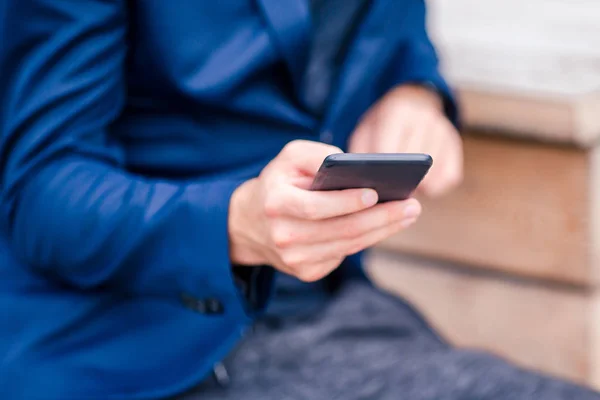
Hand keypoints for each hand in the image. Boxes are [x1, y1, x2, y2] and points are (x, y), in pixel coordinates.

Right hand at [228, 140, 421, 281]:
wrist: (249, 223)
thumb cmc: (278, 182)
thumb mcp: (289, 157)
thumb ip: (318, 154)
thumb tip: (354, 164)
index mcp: (275, 204)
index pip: (316, 207)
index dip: (347, 202)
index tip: (376, 192)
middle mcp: (283, 236)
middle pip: (341, 230)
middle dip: (381, 218)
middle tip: (411, 206)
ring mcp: (295, 259)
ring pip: (348, 246)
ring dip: (383, 231)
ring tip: (407, 214)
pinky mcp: (307, 272)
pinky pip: (344, 255)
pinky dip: (368, 240)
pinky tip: (385, 226)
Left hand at [349, 84, 462, 196]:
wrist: (414, 99)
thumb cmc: (384, 123)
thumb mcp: (365, 128)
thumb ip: (360, 151)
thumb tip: (363, 180)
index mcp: (398, 112)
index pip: (389, 149)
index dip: (381, 172)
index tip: (374, 186)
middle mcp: (425, 119)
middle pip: (412, 163)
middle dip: (399, 181)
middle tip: (386, 192)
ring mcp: (444, 131)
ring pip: (432, 173)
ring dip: (418, 186)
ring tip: (402, 188)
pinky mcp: (455, 146)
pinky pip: (449, 177)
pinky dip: (435, 187)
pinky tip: (422, 187)